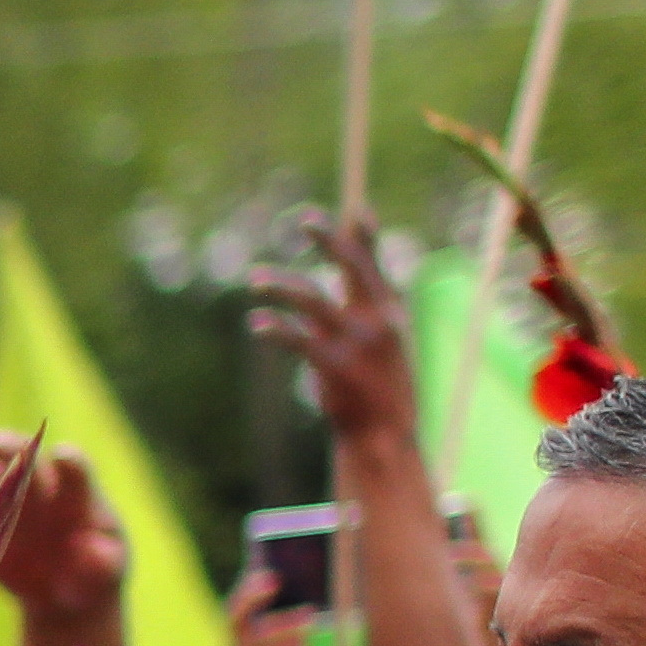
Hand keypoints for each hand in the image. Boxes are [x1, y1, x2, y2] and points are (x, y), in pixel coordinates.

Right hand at [0, 433, 122, 636]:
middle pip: (21, 460)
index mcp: (76, 494)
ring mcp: (6, 503)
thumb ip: (103, 561)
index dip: (70, 464)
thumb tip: (87, 550)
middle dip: (7, 449)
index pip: (75, 471)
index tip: (62, 456)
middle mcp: (39, 488)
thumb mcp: (108, 572)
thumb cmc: (94, 574)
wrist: (65, 590)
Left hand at [246, 212, 417, 442]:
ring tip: (256, 280)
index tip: (355, 209)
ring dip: (281, 287)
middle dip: (330, 239)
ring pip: (314, 299)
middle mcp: (377, 320)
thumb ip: (367, 308)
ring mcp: (356, 343)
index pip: (376, 264)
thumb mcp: (384, 342)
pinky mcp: (334, 367)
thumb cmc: (378, 385)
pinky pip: (299, 339)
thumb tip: (352, 281)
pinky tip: (258, 324)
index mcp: (390, 312)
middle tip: (305, 217)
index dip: (364, 235)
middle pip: (352, 266)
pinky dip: (277, 329)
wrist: (383, 436)